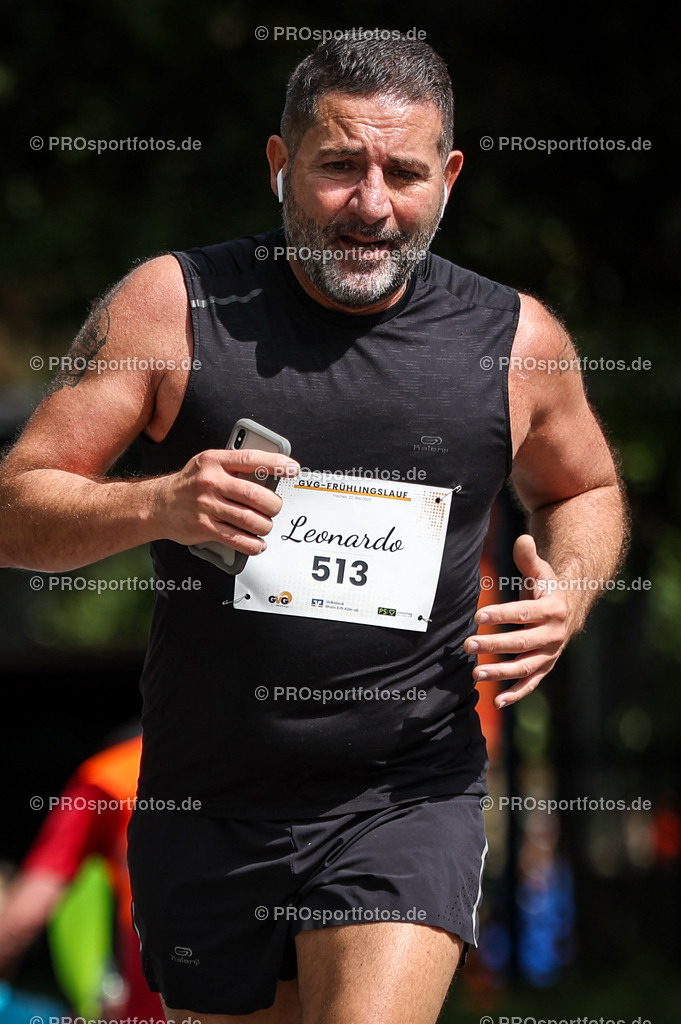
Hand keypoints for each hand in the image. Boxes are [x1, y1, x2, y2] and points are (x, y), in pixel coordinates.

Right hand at [153, 448, 299, 552]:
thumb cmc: (190, 483)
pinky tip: (256, 543)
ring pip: (249, 519)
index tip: (293, 469)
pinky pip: (236, 539)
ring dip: (264, 526)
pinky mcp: (204, 527)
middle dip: (273, 505)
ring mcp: (206, 506)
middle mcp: (211, 482)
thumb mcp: (209, 464)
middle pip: (255, 495)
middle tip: (274, 508)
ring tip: (265, 526)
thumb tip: (269, 475)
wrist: (158, 504)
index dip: (276, 463)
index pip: (251, 459)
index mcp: (215, 461)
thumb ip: (235, 467)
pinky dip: (252, 544)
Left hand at [463, 534, 569, 707]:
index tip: (479, 616)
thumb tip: (522, 538)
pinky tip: (497, 701)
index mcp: (552, 609)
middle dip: (495, 644)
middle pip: (522, 642)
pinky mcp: (546, 666)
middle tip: (468, 644)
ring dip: (501, 672)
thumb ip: (529, 557)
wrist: (570, 607)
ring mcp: (551, 653)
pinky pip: (532, 683)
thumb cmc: (548, 587)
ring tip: (476, 673)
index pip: (525, 613)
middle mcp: (554, 634)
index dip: (503, 614)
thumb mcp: (541, 570)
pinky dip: (516, 694)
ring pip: (525, 667)